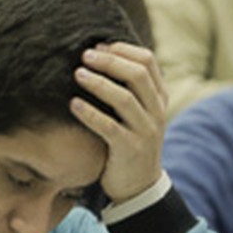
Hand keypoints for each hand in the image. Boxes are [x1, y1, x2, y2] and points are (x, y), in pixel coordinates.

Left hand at [69, 42, 167, 203]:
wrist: (139, 185)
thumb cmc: (130, 142)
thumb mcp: (137, 113)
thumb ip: (128, 88)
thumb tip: (98, 54)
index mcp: (159, 98)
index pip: (147, 61)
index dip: (121, 49)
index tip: (98, 47)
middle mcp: (157, 112)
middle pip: (138, 74)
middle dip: (109, 61)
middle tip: (84, 55)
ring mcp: (146, 131)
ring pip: (124, 99)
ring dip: (98, 83)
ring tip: (76, 74)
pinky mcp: (130, 149)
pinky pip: (109, 127)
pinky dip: (89, 113)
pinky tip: (73, 105)